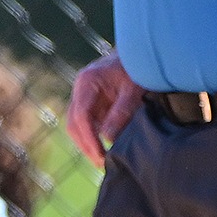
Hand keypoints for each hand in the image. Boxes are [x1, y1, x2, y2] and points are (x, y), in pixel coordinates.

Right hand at [65, 51, 142, 167]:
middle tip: (102, 164)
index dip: (89, 138)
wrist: (143, 53)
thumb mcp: (134, 91)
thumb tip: (108, 138)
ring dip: (88, 142)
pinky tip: (106, 148)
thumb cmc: (140, 68)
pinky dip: (94, 137)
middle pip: (73, 122)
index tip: (100, 155)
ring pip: (77, 124)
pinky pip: (88, 123)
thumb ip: (121, 113)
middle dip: (85, 144)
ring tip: (104, 160)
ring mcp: (85, 95)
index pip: (80, 116)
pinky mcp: (92, 102)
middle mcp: (81, 89)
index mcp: (87, 82)